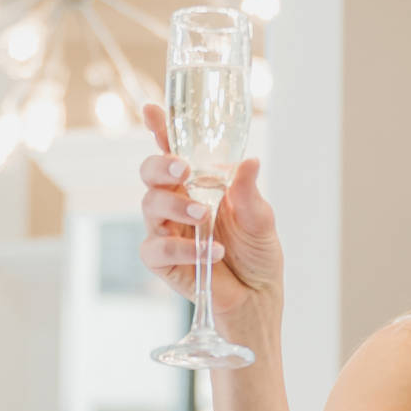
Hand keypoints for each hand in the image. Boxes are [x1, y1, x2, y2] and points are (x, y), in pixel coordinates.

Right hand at [137, 103, 282, 315]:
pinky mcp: (163, 262)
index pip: (175, 151)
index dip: (160, 129)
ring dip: (175, 205)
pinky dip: (182, 248)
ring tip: (203, 216)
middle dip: (160, 165)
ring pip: (149, 204)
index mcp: (200, 185)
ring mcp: (167, 231)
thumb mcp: (261, 221)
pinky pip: (156, 248)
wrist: (258, 299)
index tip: (151, 111)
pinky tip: (210, 253)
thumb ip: (250, 193)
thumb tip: (250, 161)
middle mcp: (179, 203)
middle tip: (182, 170)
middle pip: (151, 173)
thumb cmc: (258, 256)